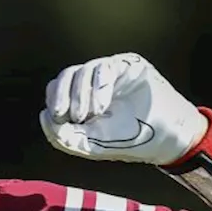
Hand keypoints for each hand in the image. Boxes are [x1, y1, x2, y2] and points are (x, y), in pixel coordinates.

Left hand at [39, 52, 208, 164]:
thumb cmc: (132, 140)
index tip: (57, 119)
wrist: (168, 137)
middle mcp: (94, 84)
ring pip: (81, 71)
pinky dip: (98, 86)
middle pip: (65, 76)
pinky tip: (103, 107)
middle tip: (65, 114)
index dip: (54, 102)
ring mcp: (111, 73)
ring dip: (79, 94)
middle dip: (61, 95)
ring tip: (91, 115)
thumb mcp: (92, 145)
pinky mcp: (127, 65)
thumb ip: (66, 135)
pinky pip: (103, 67)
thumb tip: (43, 116)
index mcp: (83, 100)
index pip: (57, 91)